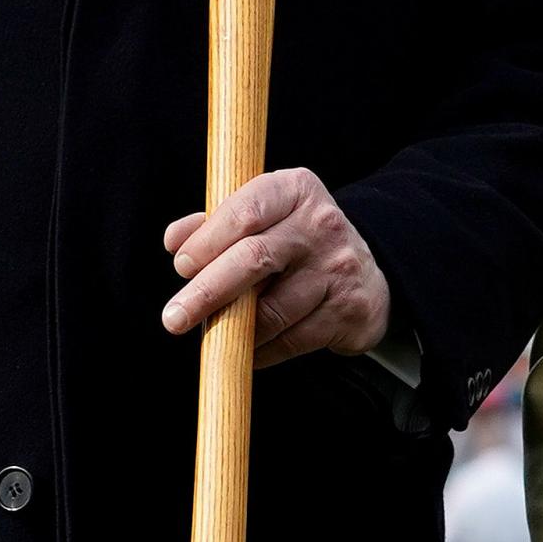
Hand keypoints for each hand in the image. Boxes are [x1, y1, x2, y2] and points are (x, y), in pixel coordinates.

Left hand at [162, 167, 392, 369]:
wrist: (369, 276)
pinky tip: (249, 350)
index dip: (207, 240)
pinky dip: (260, 351)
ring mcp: (338, 268)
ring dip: (234, 330)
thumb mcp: (266, 218)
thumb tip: (175, 239)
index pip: (245, 211)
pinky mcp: (347, 310)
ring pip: (270, 310)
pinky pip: (289, 340)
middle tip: (174, 319)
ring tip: (216, 334)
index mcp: (296, 190)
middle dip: (207, 292)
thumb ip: (218, 223)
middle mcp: (321, 224)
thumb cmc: (297, 243)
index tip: (181, 265)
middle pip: (253, 259)